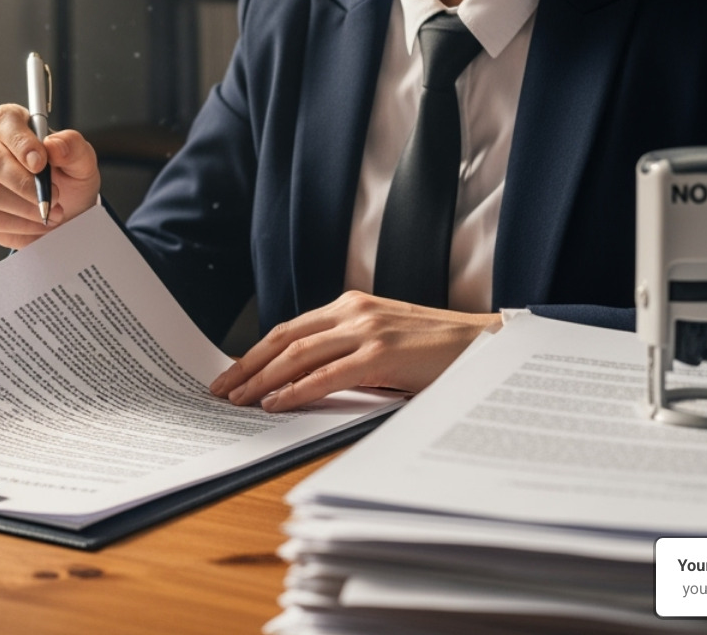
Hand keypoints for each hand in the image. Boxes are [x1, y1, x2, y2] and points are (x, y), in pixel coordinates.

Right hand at [0, 104, 100, 248]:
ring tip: (50, 213)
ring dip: (25, 208)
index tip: (41, 163)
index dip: (21, 142)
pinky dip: (19, 227)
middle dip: (25, 184)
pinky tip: (36, 225)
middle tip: (54, 197)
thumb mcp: (82, 160)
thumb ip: (72, 147)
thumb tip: (53, 146)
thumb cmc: (68, 179)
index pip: (4, 121)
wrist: (66, 211)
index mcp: (9, 124)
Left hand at [208, 291, 500, 411]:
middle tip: (221, 389)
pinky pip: (326, 374)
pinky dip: (296, 389)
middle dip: (247, 365)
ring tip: (239, 399)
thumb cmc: (438, 350)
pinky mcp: (380, 354)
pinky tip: (276, 402)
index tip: (232, 372)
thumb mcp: (386, 342)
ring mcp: (366, 330)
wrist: (486, 344)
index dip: (256, 352)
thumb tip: (306, 381)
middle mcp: (354, 311)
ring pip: (298, 354)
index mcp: (352, 305)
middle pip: (284, 338)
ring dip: (262, 378)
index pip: (290, 328)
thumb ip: (349, 352)